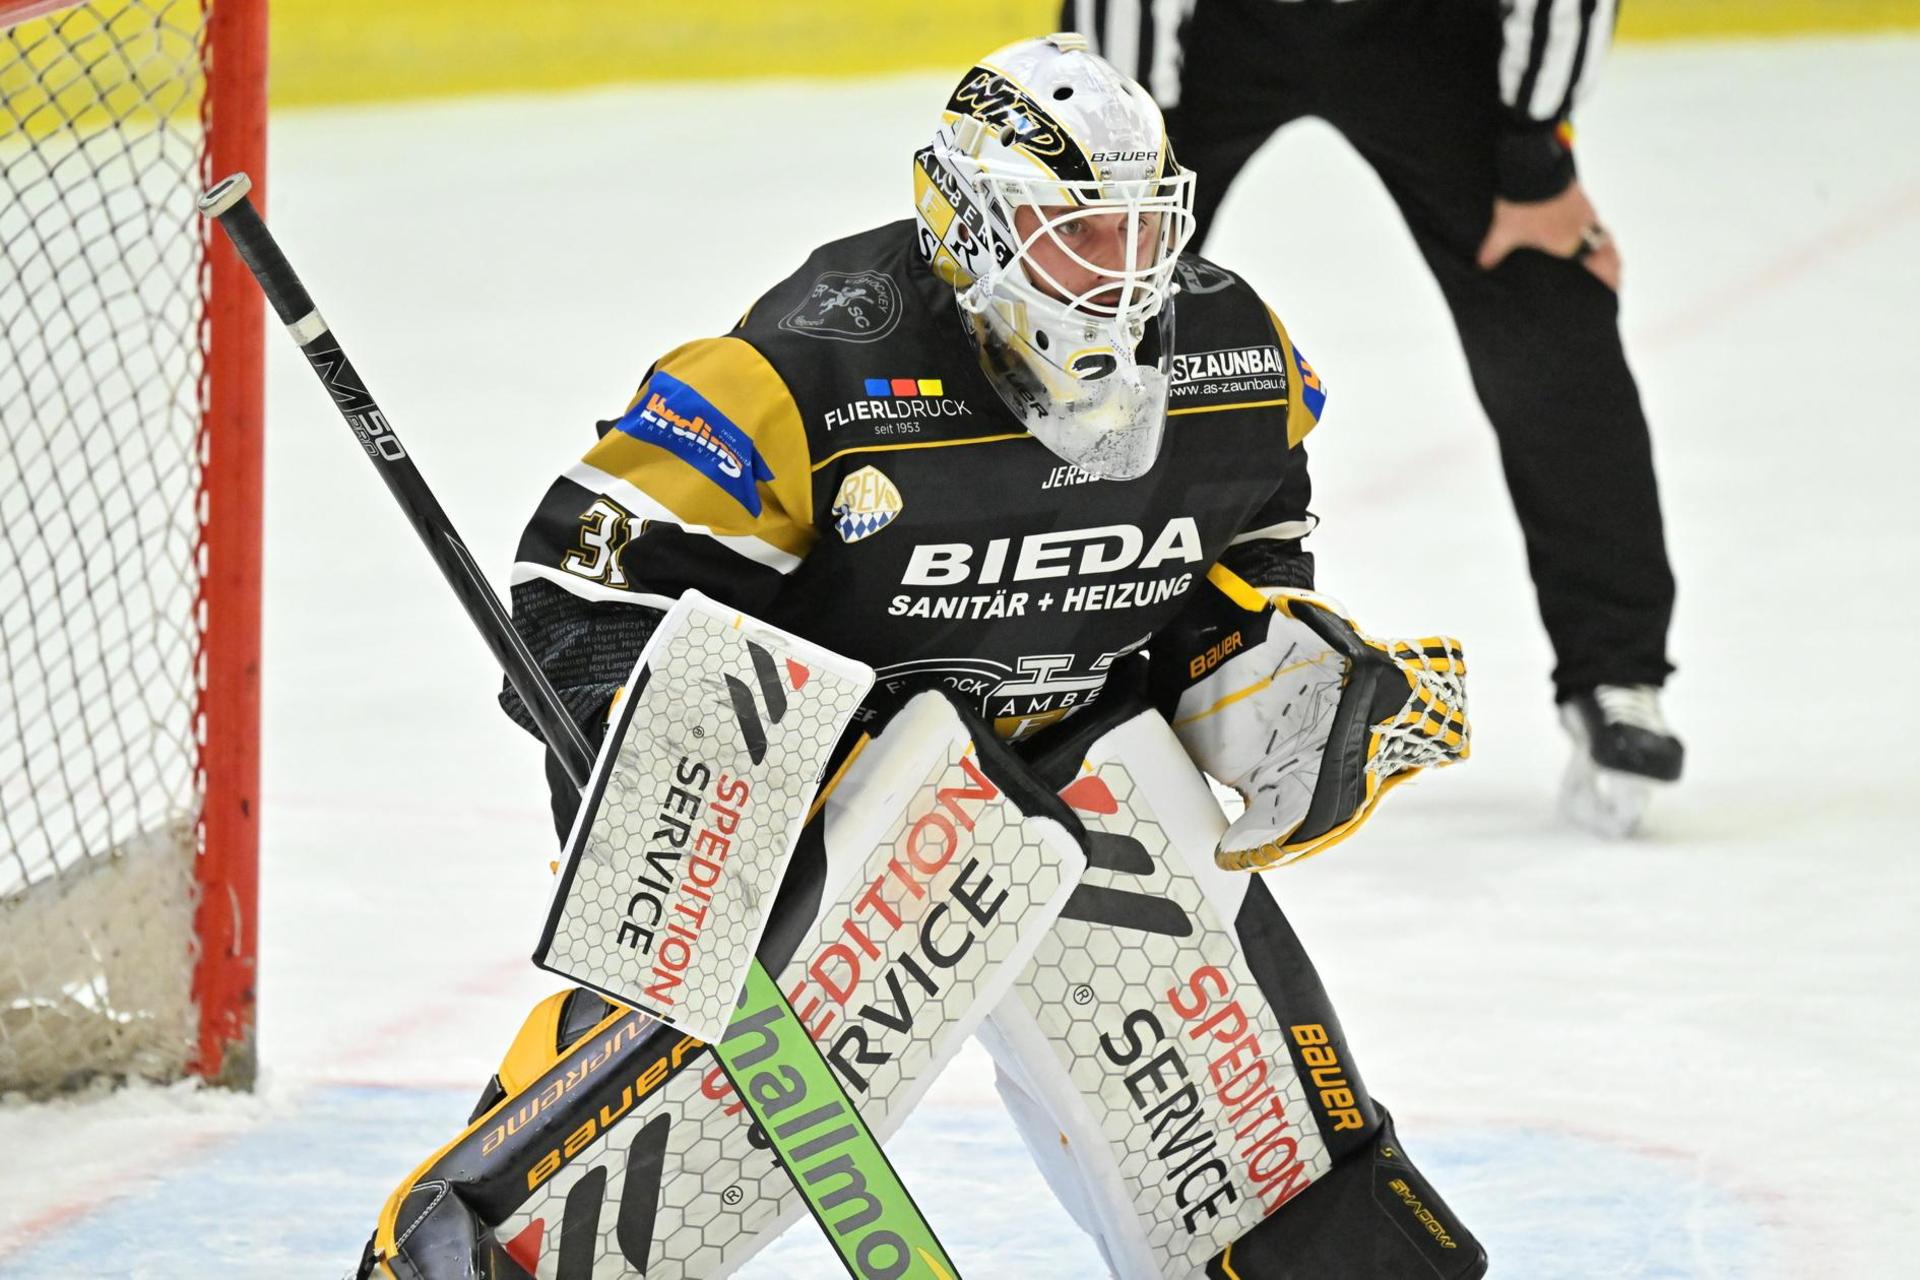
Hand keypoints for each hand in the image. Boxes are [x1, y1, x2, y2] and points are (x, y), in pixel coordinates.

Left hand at [1476, 179, 1621, 289]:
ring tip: (1601, 254)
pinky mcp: (1581, 197)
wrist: (1534, 166)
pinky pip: (1593, 218)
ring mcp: (1586, 212)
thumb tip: (1482, 266)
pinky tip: (1583, 229)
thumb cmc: (1523, 202)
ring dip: (1604, 245)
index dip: (1611, 279)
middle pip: (1608, 250)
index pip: (1601, 267)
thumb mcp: (1505, 231)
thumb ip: (1494, 251)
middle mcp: (1584, 230)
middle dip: (1612, 265)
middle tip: (1614, 275)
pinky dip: (1593, 228)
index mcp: (1569, 246)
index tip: (1616, 288)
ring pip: (1603, 233)